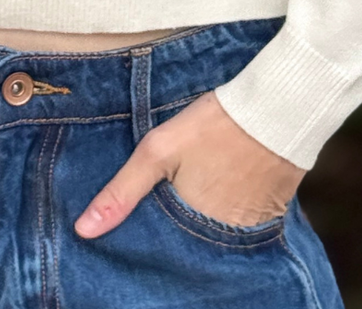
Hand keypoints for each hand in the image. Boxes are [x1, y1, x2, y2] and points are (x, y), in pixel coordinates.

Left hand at [74, 88, 306, 236]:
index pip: (161, 252)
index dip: (148, 239)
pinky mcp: (270, 216)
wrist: (277, 110)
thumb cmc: (214, 127)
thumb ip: (122, 192)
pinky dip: (227, 214)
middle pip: (189, 245)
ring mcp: (249, 230)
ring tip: (193, 194)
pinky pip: (240, 226)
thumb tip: (84, 230)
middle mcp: (222, 241)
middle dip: (175, 232)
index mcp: (192, 230)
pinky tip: (219, 191)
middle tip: (169, 201)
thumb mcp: (159, 150)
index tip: (137, 226)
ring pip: (214, 236)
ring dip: (201, 222)